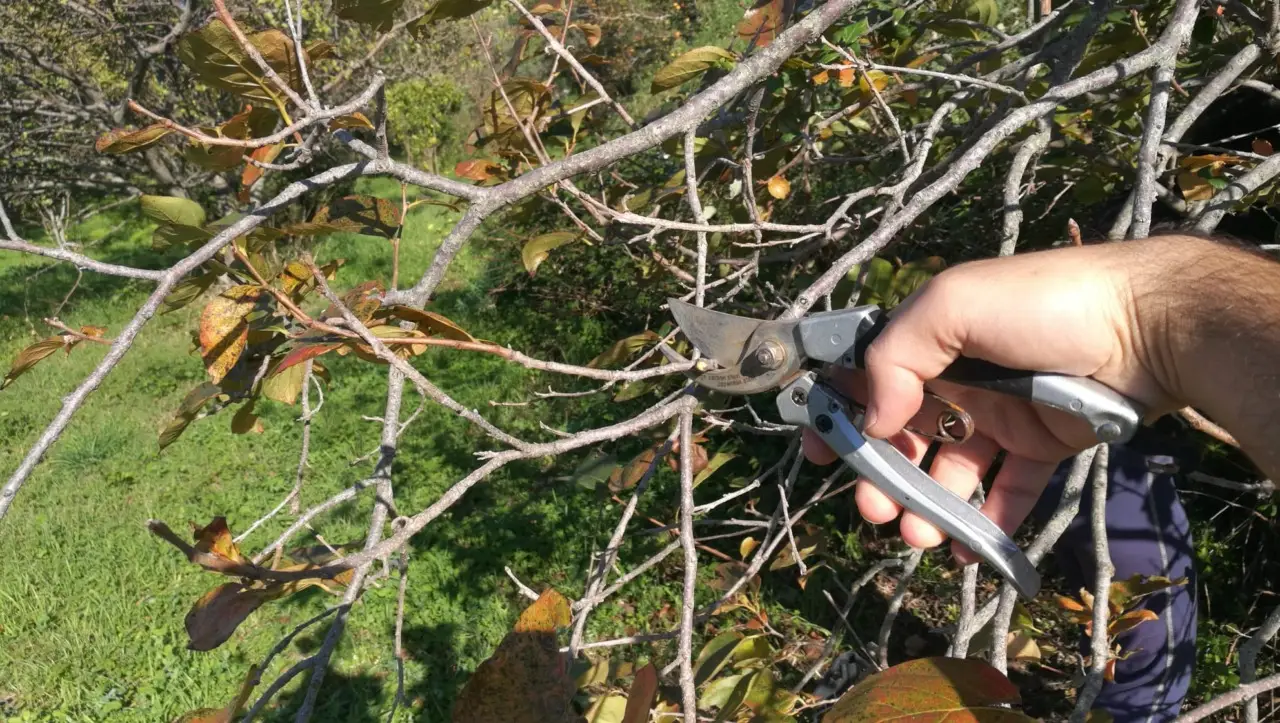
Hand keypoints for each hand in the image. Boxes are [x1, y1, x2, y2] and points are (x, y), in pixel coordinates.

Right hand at [804, 240, 1188, 561]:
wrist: (1149, 325)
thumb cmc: (1044, 304)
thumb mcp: (954, 305)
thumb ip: (896, 354)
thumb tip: (872, 418)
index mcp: (931, 336)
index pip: (869, 377)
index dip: (840, 415)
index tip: (820, 454)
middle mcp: (959, 375)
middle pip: (904, 434)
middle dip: (882, 476)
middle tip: (875, 510)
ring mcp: (1001, 412)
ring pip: (949, 469)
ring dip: (927, 506)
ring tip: (920, 535)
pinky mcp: (1042, 443)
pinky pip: (1006, 488)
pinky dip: (985, 521)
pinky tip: (969, 548)